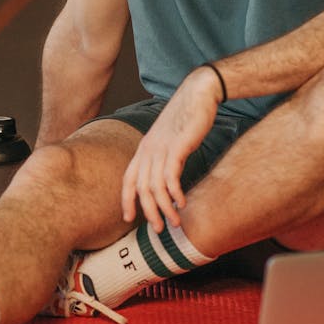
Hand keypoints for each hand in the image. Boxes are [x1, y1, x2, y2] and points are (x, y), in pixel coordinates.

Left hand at [121, 67, 222, 231]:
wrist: (198, 94)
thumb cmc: (185, 117)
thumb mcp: (168, 138)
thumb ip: (163, 155)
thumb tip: (165, 176)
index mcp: (143, 148)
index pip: (128, 179)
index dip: (126, 200)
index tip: (128, 219)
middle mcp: (148, 149)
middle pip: (141, 188)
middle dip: (148, 212)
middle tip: (158, 229)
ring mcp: (161, 148)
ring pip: (155, 187)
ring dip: (164, 208)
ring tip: (175, 222)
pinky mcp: (177, 147)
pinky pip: (171, 176)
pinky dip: (175, 193)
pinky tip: (182, 203)